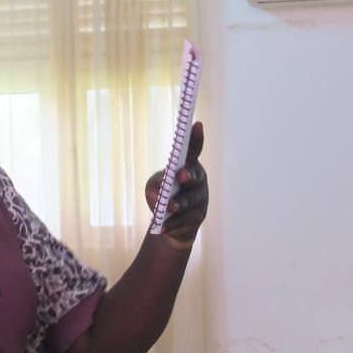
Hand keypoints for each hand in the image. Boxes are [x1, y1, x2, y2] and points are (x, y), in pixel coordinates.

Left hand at [145, 122, 207, 248]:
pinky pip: (185, 219)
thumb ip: (155, 185)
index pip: (193, 150)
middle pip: (196, 175)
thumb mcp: (152, 188)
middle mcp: (198, 180)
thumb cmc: (162, 198)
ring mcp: (200, 198)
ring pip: (191, 200)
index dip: (196, 138)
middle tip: (180, 176)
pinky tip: (161, 227)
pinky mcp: (198, 216)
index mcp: (187, 166)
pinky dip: (171, 223)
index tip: (197, 124)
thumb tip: (160, 194)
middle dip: (188, 175)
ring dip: (179, 203)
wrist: (169, 225)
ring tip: (168, 208)